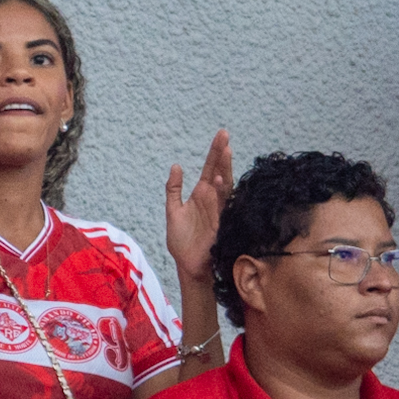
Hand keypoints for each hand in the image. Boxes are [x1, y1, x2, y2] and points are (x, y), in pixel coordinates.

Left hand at [164, 128, 232, 283]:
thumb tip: (176, 166)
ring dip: (224, 169)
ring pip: (224, 186)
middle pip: (220, 172)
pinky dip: (220, 193)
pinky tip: (219, 180)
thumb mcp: (172, 210)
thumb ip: (173, 189)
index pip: (210, 168)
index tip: (222, 135)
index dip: (215, 152)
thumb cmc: (182, 240)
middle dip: (222, 154)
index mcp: (202, 194)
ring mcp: (218, 210)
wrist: (187, 264)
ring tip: (225, 151)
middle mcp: (212, 199)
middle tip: (224, 135)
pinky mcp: (219, 223)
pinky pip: (221, 206)